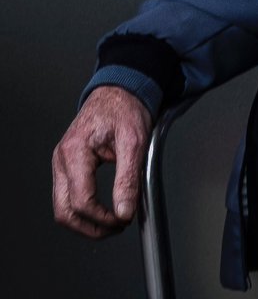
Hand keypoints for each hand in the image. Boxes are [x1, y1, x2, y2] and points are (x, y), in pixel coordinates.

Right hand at [52, 86, 151, 237]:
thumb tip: (124, 211)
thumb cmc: (125, 108)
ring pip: (63, 208)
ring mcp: (61, 163)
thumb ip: (128, 178)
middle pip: (65, 211)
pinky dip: (83, 209)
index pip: (81, 200)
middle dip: (91, 227)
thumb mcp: (134, 140)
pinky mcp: (67, 166)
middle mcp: (62, 159)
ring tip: (113, 222)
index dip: (102, 217)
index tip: (123, 220)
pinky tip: (103, 210)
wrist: (120, 90)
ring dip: (86, 222)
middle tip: (117, 227)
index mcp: (75, 151)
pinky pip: (68, 196)